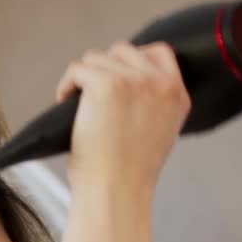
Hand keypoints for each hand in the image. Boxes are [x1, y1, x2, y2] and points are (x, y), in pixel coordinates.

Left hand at [54, 41, 190, 198]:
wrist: (116, 190)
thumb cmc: (128, 173)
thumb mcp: (159, 133)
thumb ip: (155, 105)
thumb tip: (130, 85)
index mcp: (177, 96)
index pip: (160, 52)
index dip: (132, 59)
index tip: (115, 75)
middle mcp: (160, 83)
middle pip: (124, 50)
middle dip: (104, 67)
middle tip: (91, 93)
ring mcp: (133, 80)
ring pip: (97, 58)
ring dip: (83, 77)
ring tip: (76, 101)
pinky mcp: (105, 83)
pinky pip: (78, 68)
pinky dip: (67, 83)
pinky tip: (64, 100)